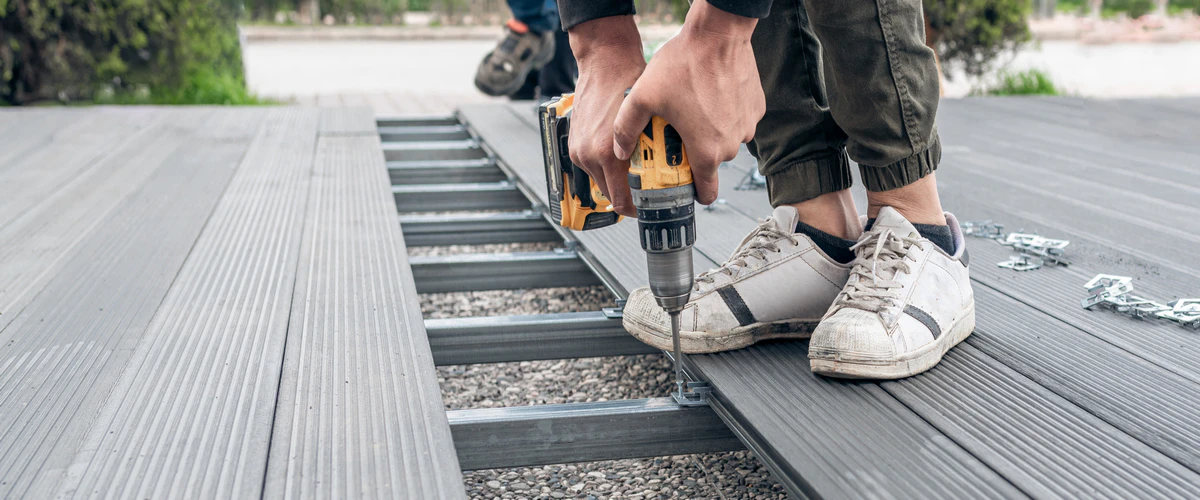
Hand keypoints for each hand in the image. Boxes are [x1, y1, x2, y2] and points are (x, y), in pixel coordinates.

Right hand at [565, 16, 644, 215]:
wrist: (604, 63)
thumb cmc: (628, 83)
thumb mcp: (649, 122)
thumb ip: (652, 152)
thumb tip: (668, 174)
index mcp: (608, 155)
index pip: (621, 201)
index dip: (637, 210)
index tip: (648, 209)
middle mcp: (589, 156)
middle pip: (611, 195)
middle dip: (629, 196)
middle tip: (648, 193)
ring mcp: (579, 151)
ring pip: (601, 181)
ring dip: (617, 181)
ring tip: (636, 173)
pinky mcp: (574, 144)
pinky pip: (592, 167)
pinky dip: (606, 167)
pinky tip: (621, 157)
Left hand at [612, 0, 763, 206]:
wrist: (718, 33)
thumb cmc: (685, 64)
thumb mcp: (642, 97)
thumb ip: (626, 129)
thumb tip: (620, 151)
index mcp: (707, 150)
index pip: (706, 193)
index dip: (692, 193)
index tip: (681, 185)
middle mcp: (732, 143)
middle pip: (711, 162)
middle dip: (695, 153)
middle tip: (677, 134)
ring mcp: (748, 126)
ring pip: (725, 140)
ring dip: (710, 132)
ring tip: (693, 109)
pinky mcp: (756, 108)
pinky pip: (738, 121)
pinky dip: (725, 114)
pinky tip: (709, 96)